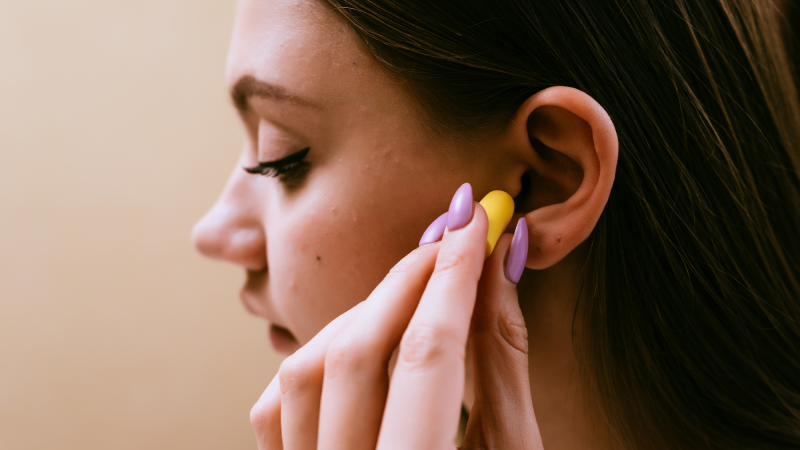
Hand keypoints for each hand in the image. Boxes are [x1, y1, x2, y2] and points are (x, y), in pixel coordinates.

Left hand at [249, 200, 543, 449]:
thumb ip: (503, 363)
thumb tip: (496, 271)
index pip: (429, 356)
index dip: (454, 278)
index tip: (474, 221)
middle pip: (357, 352)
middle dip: (408, 279)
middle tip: (450, 236)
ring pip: (306, 369)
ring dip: (363, 311)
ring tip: (416, 287)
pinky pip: (279, 403)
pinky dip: (318, 355)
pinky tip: (360, 339)